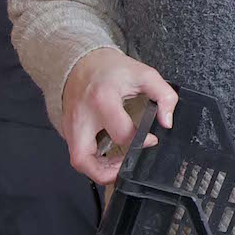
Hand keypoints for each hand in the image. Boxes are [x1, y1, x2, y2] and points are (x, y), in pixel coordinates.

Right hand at [59, 47, 177, 184]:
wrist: (81, 61)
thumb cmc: (111, 69)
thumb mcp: (144, 75)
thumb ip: (163, 95)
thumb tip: (167, 121)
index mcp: (102, 100)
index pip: (122, 134)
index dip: (141, 142)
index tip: (151, 139)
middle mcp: (81, 117)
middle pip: (82, 158)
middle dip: (106, 172)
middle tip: (126, 168)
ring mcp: (70, 125)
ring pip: (77, 161)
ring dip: (98, 170)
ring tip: (119, 165)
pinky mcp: (67, 130)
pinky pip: (77, 153)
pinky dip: (92, 161)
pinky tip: (108, 157)